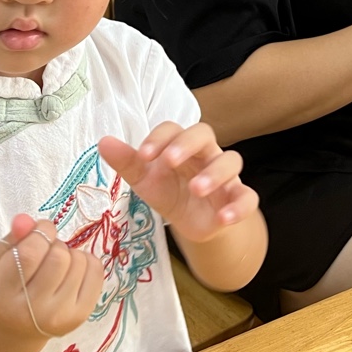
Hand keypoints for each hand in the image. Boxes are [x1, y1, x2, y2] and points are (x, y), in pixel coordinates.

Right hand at [0, 214, 102, 338]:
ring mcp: (58, 316)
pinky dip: (86, 262)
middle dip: (55, 244)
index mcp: (1, 294)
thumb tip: (27, 220)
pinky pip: (96, 272)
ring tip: (56, 264)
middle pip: (58, 258)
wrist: (16, 330)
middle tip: (46, 250)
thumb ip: (12, 237)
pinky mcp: (80, 316)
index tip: (40, 229)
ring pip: (78, 262)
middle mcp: (30, 310)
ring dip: (70, 253)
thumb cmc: (5, 289)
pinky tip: (71, 271)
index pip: (30, 254)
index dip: (40, 232)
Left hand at [98, 123, 258, 244]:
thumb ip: (127, 162)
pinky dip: (240, 206)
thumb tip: (103, 142)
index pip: (174, 129)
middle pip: (204, 134)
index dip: (159, 138)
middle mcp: (205, 155)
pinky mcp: (237, 199)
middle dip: (187, 145)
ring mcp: (225, 176)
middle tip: (169, 161)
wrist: (192, 223)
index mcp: (181, 146)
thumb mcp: (145, 180)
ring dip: (215, 173)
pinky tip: (224, 217)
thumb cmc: (169, 191)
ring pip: (231, 161)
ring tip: (196, 189)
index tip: (144, 156)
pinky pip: (248, 197)